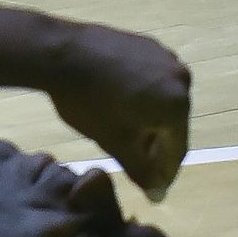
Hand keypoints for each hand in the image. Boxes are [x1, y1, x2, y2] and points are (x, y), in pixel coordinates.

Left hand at [48, 25, 192, 199]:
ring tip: (126, 134)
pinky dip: (141, 95)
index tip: (153, 190)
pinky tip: (120, 104)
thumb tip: (158, 194)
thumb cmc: (89, 101)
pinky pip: (150, 78)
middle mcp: (179, 76)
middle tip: (138, 162)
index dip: (164, 173)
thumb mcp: (115, 141)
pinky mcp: (143, 42)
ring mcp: (161, 55)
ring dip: (149, 119)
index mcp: (177, 103)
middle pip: (172, 122)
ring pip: (161, 99)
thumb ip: (141, 170)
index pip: (177, 149)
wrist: (58, 52)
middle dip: (156, 144)